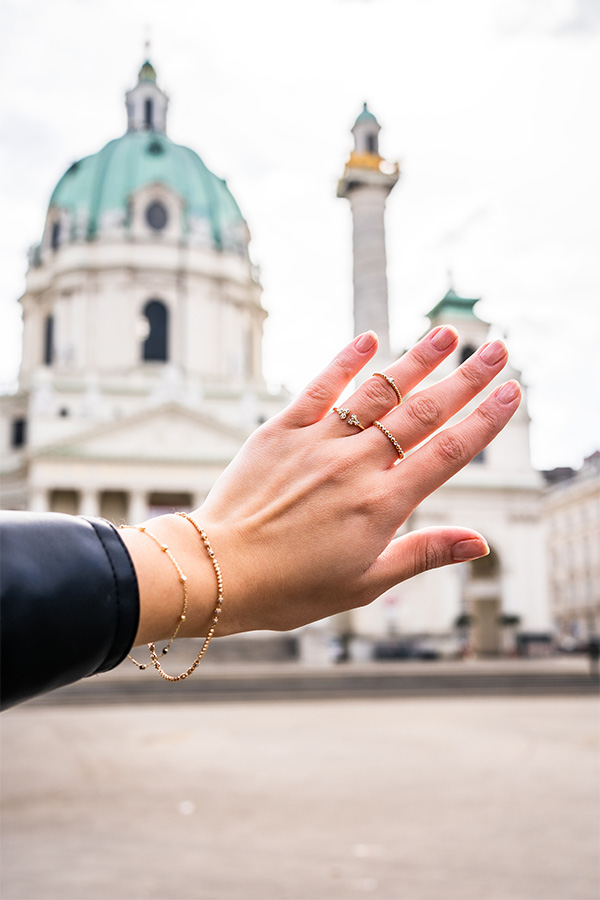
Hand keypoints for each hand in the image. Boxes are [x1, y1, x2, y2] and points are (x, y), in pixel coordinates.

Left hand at [188, 324, 520, 634]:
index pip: (448, 452)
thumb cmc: (292, 587)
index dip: (485, 420)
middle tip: (496, 347)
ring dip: (415, 360)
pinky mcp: (280, 431)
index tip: (512, 392)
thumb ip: (424, 553)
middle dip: (466, 378)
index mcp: (382, 504)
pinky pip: (319, 388)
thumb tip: (480, 542)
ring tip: (446, 333)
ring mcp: (317, 443)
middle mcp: (356, 466)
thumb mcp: (366, 583)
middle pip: (422, 412)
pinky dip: (345, 362)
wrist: (219, 571)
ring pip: (377, 392)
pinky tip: (368, 339)